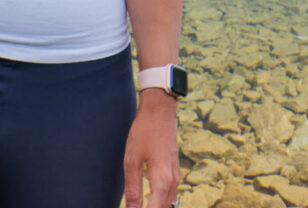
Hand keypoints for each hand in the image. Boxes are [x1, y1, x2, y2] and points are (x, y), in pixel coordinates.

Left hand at [123, 90, 179, 207]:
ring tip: (139, 205)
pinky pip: (169, 193)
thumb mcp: (132, 160)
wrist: (160, 110)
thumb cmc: (144, 132)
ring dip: (155, 207)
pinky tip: (148, 198)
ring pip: (168, 203)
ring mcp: (175, 175)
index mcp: (162, 181)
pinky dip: (159, 201)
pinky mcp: (174, 169)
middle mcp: (173, 181)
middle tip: (134, 207)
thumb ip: (133, 189)